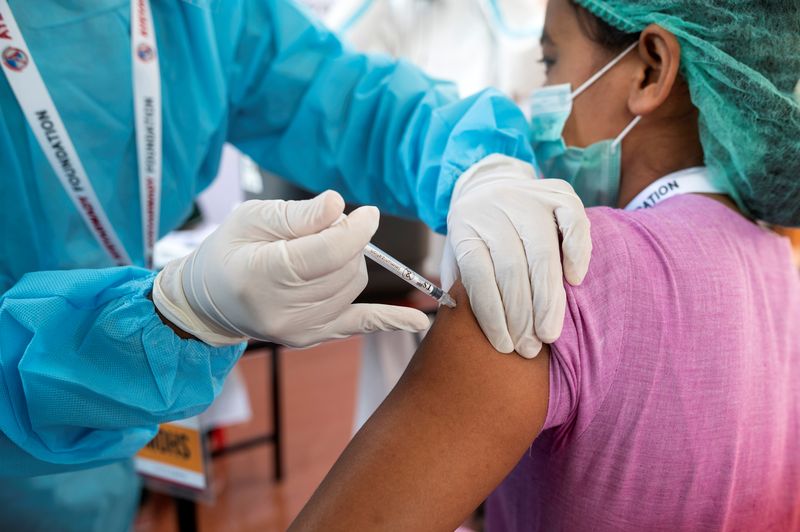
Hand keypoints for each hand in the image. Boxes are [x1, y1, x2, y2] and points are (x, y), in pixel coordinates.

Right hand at [153, 191, 429, 346]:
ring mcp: (300, 329)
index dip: (356, 230)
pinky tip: (419, 320)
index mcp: (262, 274)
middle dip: (346, 241)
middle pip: (345, 268)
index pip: (329, 252)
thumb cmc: (228, 251)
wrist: (210, 301)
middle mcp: (283, 309)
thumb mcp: (251, 218)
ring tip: (317, 252)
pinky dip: (390, 321)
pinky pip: (361, 325)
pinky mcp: (313, 337)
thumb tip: (339, 206)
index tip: (368, 213)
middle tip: (322, 229)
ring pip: (353, 285)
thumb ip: (297, 215)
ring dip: (349, 262)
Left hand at [441, 154, 591, 357]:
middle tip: (529, 348)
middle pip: (511, 268)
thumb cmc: (474, 236)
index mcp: (465, 226)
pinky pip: (574, 222)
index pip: (478, 273)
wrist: (488, 186)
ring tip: (548, 333)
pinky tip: (574, 281)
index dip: (491, 314)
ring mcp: (528, 197)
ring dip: (548, 299)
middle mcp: (494, 208)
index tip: (503, 346)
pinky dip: (577, 252)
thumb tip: (466, 329)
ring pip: (543, 252)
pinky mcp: (558, 192)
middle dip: (522, 315)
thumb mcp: (454, 257)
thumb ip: (459, 287)